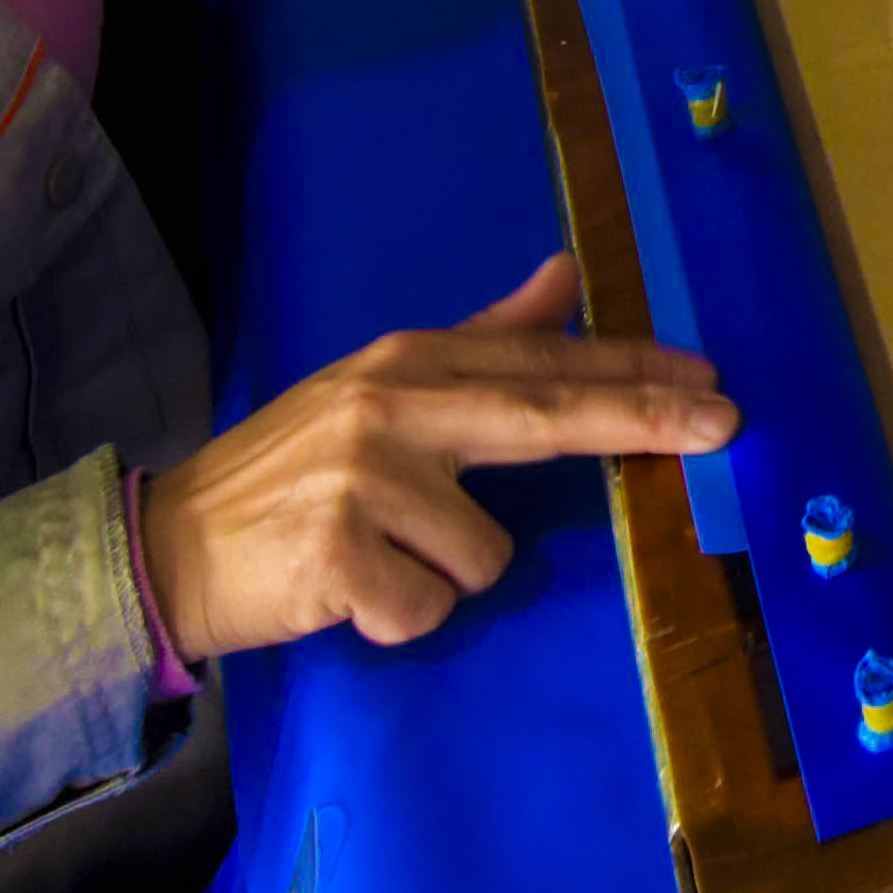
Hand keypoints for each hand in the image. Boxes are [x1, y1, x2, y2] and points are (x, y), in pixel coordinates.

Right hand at [138, 257, 732, 656]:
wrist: (169, 547)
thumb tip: (565, 274)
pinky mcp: (338, 555)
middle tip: (723, 425)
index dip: (628, 368)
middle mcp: (389, 407)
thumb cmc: (288, 476)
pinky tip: (348, 594)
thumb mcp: (379, 391)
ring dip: (443, 576)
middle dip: (640, 419)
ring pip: (484, 555)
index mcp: (404, 364)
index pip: (538, 363)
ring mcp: (363, 480)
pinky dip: (400, 618)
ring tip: (377, 560)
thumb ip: (481, 341)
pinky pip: (428, 608)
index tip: (710, 377)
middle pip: (541, 415)